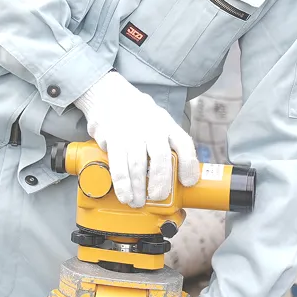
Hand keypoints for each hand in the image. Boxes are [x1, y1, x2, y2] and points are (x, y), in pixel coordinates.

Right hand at [75, 71, 198, 206]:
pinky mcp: (113, 138)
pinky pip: (119, 165)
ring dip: (139, 188)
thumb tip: (181, 174)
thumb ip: (169, 143)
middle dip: (161, 182)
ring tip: (138, 201)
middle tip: (158, 196)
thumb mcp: (159, 121)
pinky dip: (123, 184)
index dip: (188, 165)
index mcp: (166, 124)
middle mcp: (151, 127)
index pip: (183, 143)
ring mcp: (132, 132)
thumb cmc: (138, 114)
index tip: (188, 183)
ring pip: (138, 165)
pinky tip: (125, 195)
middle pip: (161, 157)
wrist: (108, 94)